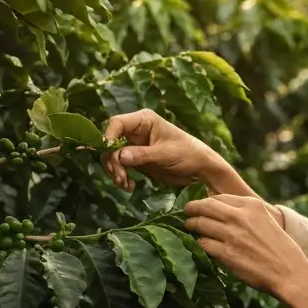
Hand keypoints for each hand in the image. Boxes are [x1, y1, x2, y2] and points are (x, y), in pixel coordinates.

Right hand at [101, 109, 221, 191]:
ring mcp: (134, 145)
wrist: (199, 168)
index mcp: (144, 120)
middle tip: (120, 178)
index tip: (111, 156)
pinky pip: (119, 166)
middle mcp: (136, 130)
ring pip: (112, 156)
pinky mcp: (135, 159)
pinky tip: (130, 186)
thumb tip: (120, 156)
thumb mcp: (166, 154)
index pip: (117, 123)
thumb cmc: (188, 153)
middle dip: (112, 161)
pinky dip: (121, 177)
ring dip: (115, 171)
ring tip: (125, 184)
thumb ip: (143, 154)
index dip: (109, 137)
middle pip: (111, 142)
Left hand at [183, 194, 307, 296]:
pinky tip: (201, 244)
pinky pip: (203, 244)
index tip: (200, 205)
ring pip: (200, 224)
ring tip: (188, 227)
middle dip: (192, 208)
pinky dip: (200, 243)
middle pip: (205, 207)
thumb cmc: (281, 249)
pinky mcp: (226, 254)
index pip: (219, 197)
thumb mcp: (267, 221)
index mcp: (252, 205)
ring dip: (191, 226)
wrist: (289, 272)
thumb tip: (223, 211)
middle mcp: (240, 217)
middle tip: (186, 212)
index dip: (205, 201)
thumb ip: (247, 214)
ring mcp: (232, 235)